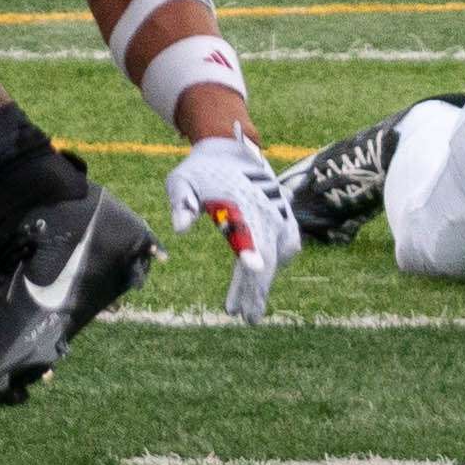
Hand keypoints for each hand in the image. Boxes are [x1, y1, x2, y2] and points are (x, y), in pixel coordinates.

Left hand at [170, 134, 298, 323]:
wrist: (229, 146)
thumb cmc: (200, 168)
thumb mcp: (181, 179)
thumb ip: (180, 202)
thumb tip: (179, 230)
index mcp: (240, 200)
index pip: (248, 230)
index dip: (252, 250)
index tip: (253, 269)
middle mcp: (264, 208)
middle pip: (265, 254)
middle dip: (257, 289)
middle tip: (245, 318)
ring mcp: (278, 211)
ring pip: (276, 256)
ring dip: (262, 283)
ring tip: (243, 308)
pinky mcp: (284, 215)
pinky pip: (286, 247)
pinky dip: (275, 264)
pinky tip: (257, 281)